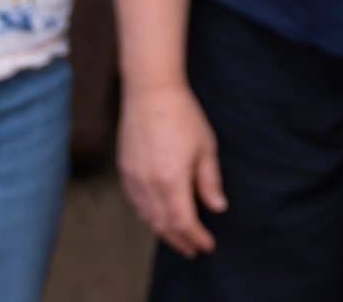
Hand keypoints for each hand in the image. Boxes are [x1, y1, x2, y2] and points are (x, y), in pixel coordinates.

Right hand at [120, 82, 227, 257]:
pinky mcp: (125, 171)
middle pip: (163, 225)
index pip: (184, 222)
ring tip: (178, 238)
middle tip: (194, 249)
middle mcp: (148, 185)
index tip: (207, 245)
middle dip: (180, 241)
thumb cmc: (183, 116)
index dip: (196, 237)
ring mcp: (133, 179)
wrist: (151, 92)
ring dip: (163, 231)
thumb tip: (217, 208)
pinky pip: (136, 203)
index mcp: (171, 181)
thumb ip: (210, 181)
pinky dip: (148, 216)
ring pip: (147, 217)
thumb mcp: (205, 147)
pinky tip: (158, 216)